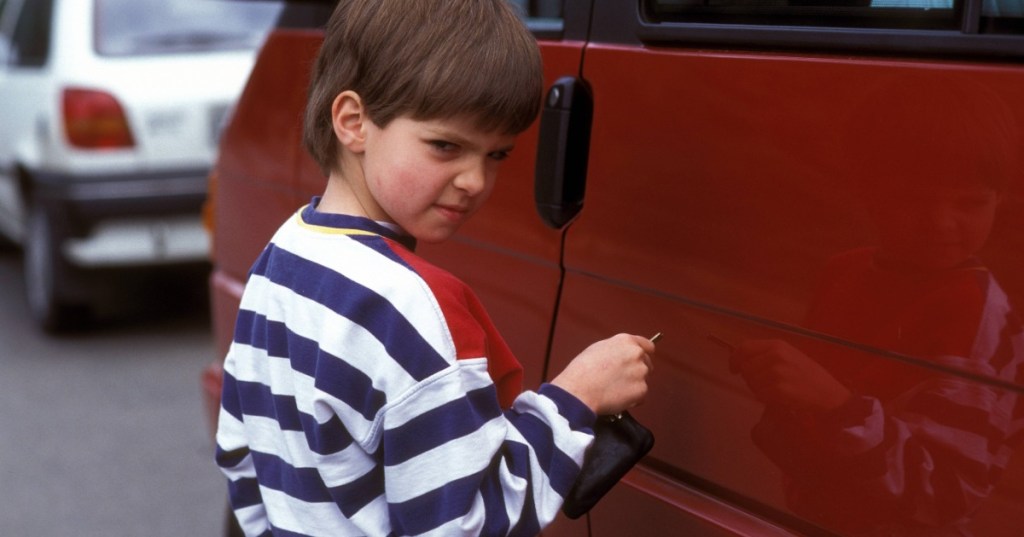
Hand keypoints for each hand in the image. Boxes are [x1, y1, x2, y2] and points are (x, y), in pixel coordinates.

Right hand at [551, 333, 654, 415]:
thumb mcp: (598, 348)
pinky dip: (632, 398)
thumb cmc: (583, 371)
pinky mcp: (641, 390)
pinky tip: (617, 396)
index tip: (642, 359)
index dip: (644, 354)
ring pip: (644, 380)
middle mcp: (636, 354)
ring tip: (615, 388)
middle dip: (637, 370)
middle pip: (647, 363)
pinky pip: (641, 395)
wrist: (580, 390)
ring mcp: (641, 372)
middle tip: (621, 378)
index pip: (647, 345)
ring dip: (634, 385)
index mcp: (626, 341)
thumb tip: (623, 354)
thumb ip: (617, 349)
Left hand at [731, 339, 850, 413]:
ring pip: (751, 382)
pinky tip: (779, 397)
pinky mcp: (779, 389)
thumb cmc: (808, 375)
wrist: (828, 394)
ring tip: (776, 389)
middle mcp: (776, 356)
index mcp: (778, 345)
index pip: (745, 348)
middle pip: (746, 368)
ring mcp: (778, 372)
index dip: (734, 359)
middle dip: (750, 378)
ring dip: (758, 389)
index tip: (733, 369)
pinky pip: (760, 395)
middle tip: (766, 384)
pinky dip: (765, 398)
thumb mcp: (789, 356)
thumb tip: (740, 360)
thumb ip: (766, 355)